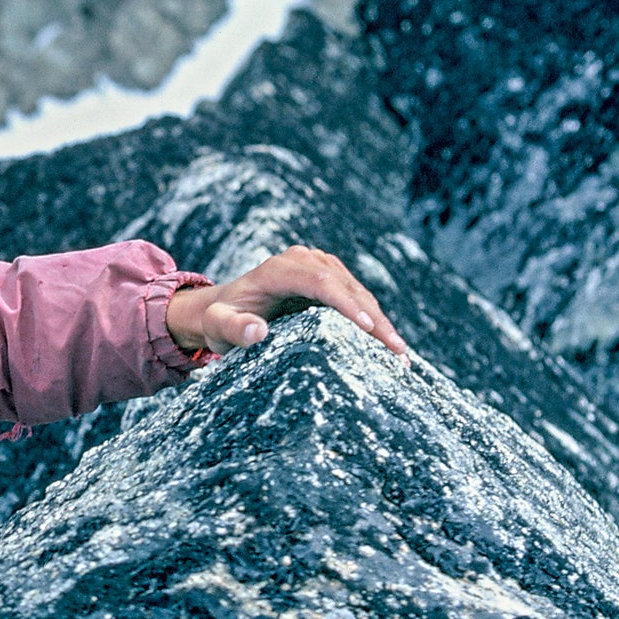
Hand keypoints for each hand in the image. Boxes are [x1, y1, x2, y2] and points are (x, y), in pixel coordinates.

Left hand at [166, 245, 408, 356]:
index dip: (346, 304)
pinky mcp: (331, 281)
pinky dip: (375, 323)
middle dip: (375, 320)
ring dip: (382, 324)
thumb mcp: (217, 325)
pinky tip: (391, 348)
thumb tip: (257, 332)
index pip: (320, 282)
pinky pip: (358, 301)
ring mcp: (321, 269)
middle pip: (348, 288)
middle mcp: (305, 262)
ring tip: (401, 357)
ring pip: (359, 295)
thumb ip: (233, 328)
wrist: (223, 307)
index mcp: (280, 268)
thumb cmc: (219, 318)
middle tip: (396, 352)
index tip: (367, 328)